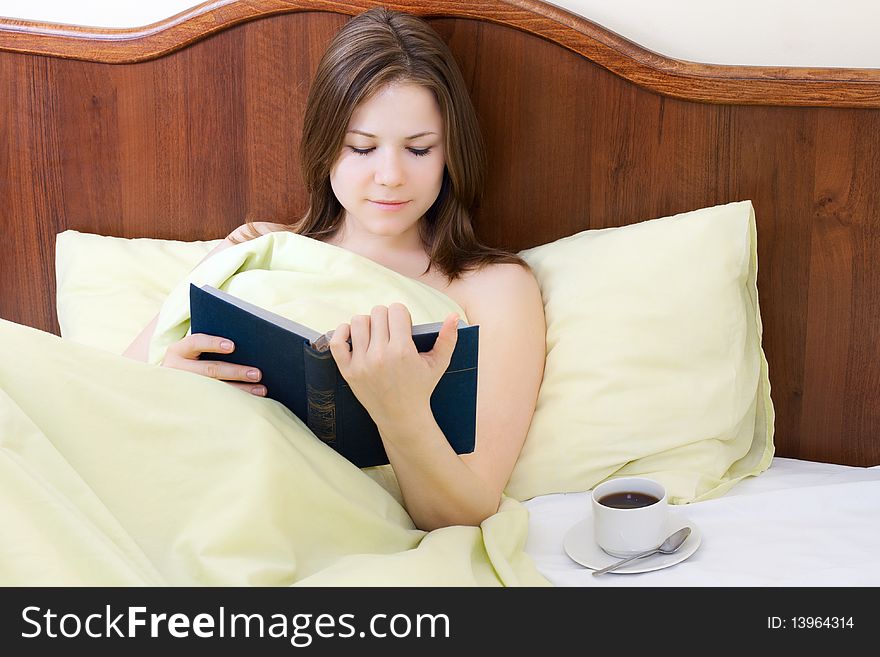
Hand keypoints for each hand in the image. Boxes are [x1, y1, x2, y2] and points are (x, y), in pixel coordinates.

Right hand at [161, 333, 265, 395]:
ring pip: (215, 390)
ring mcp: (182, 390)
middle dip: (236, 372)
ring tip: (261, 390)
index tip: (233, 346)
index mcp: (178, 351)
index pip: (195, 343)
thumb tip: (246, 348)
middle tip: (257, 373)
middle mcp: (176, 370)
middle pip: (209, 370)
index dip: (213, 343)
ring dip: (241, 390)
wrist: (169, 390)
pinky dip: (235, 402)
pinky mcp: (190, 405)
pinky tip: (251, 402)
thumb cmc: (192, 363)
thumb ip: (212, 348)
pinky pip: (215, 405)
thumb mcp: (194, 353)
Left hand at [328, 303, 458, 425]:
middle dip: (387, 318)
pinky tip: (353, 334)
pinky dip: (342, 332)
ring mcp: (362, 364)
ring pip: (359, 321)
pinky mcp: (348, 371)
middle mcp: (380, 355)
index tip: (404, 326)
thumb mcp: (439, 364)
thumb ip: (448, 338)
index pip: (397, 310)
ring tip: (375, 333)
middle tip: (391, 331)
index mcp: (403, 351)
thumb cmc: (421, 388)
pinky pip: (336, 342)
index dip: (402, 314)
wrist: (401, 417)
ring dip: (368, 323)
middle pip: (378, 313)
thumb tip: (454, 315)